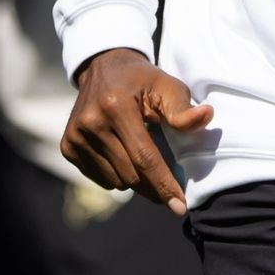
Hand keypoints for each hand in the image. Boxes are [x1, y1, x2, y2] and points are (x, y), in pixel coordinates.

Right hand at [63, 48, 213, 214]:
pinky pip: (101, 179)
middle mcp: (91, 123)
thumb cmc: (142, 80)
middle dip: (154, 185)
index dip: (163, 184)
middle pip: (130, 174)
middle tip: (170, 184)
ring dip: (135, 179)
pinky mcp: (68, 147)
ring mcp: (75, 136)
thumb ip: (183, 109)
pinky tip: (123, 154)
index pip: (144, 157)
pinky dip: (118, 175)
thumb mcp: (166, 86)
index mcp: (116, 107)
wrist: (103, 67)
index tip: (179, 207)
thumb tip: (206, 117)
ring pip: (116, 181)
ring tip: (141, 155)